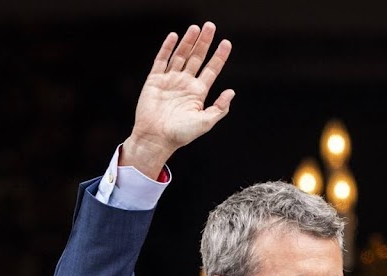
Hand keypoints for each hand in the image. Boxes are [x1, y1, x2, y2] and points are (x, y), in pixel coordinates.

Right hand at [121, 22, 233, 178]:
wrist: (156, 138)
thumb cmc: (181, 134)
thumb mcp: (205, 123)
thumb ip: (219, 108)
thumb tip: (232, 92)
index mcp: (198, 92)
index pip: (212, 69)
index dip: (219, 56)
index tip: (227, 43)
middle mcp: (185, 83)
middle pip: (197, 58)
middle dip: (204, 42)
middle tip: (211, 26)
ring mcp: (170, 80)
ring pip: (181, 55)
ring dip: (188, 41)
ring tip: (196, 27)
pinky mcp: (155, 80)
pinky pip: (161, 60)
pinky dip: (167, 48)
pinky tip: (174, 36)